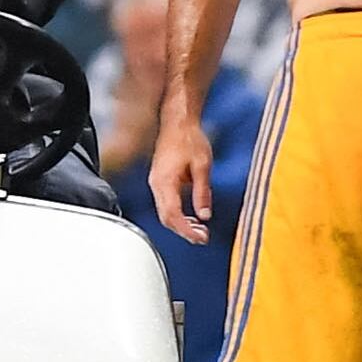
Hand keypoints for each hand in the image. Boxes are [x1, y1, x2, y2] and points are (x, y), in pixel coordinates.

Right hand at [150, 112, 216, 243]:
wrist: (177, 123)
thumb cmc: (189, 140)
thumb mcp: (202, 166)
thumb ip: (202, 192)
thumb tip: (204, 215)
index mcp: (165, 182)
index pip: (172, 215)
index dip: (186, 230)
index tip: (201, 238)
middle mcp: (156, 184)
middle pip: (165, 218)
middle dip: (183, 231)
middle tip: (203, 238)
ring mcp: (156, 183)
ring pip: (164, 213)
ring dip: (180, 225)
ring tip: (200, 230)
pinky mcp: (159, 181)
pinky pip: (165, 204)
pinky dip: (177, 215)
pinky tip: (191, 218)